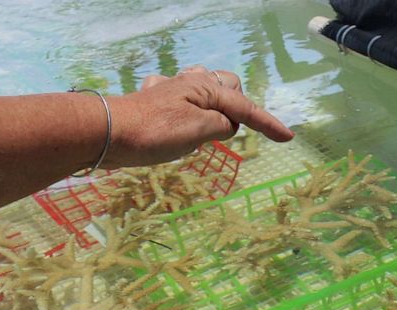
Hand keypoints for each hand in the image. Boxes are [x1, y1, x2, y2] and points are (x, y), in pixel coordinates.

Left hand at [104, 65, 292, 167]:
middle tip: (231, 130)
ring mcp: (171, 91)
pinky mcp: (155, 103)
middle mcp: (190, 84)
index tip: (288, 138)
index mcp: (205, 89)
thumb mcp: (198, 131)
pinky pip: (178, 97)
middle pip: (228, 86)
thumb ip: (221, 125)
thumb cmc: (155, 132)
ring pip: (204, 87)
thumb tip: (227, 124)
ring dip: (213, 103)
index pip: (245, 108)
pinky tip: (177, 120)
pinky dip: (185, 108)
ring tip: (211, 126)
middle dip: (237, 105)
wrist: (108, 134)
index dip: (267, 124)